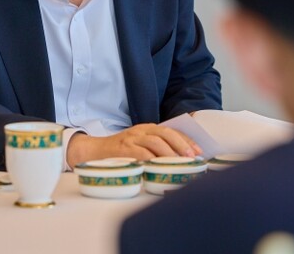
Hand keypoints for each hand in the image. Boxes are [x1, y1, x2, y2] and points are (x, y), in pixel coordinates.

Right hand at [66, 123, 201, 167]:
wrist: (95, 150)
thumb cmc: (121, 150)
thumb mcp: (140, 143)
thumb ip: (156, 147)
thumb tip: (181, 159)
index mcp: (147, 128)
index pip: (171, 130)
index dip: (186, 140)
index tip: (198, 151)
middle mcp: (141, 130)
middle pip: (165, 134)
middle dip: (181, 145)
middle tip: (191, 157)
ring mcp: (132, 138)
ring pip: (155, 143)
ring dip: (169, 153)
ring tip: (180, 163)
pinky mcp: (123, 149)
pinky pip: (141, 153)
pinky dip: (152, 160)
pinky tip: (161, 167)